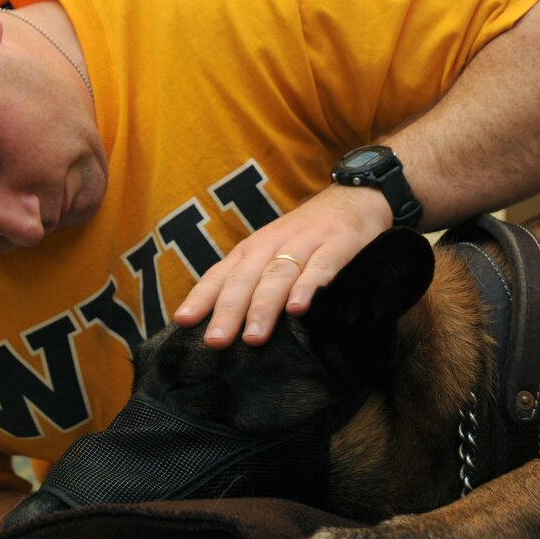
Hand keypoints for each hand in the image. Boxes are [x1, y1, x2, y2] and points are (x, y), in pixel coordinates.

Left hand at [174, 183, 391, 348]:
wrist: (356, 197)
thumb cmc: (307, 235)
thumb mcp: (273, 251)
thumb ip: (250, 281)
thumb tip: (222, 323)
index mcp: (253, 249)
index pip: (222, 274)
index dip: (202, 297)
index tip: (183, 321)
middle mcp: (273, 245)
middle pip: (246, 279)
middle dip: (229, 311)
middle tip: (215, 341)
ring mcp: (306, 244)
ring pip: (278, 276)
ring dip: (264, 307)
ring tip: (253, 338)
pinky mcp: (338, 245)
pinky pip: (320, 268)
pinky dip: (308, 288)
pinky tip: (298, 310)